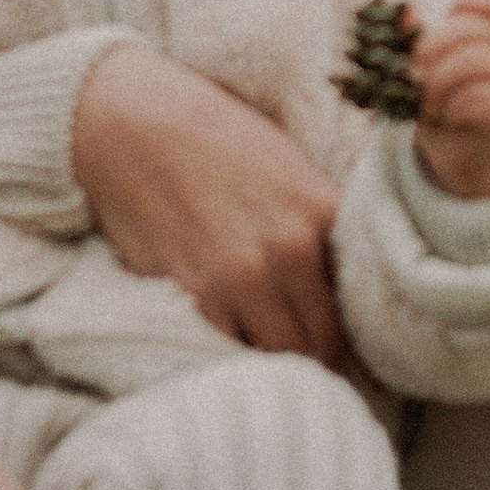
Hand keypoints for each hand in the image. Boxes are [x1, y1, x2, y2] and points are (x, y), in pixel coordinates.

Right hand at [70, 44, 344, 366]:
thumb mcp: (290, 167)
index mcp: (322, 212)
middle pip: (320, 342)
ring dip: (273, 362)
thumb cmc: (213, 138)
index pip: (356, 300)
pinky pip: (227, 349)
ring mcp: (240, 276)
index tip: (338, 341)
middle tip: (307, 364)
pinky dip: (232, 352)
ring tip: (268, 359)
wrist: (133, 124)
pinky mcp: (192, 293)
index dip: (349, 330)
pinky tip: (230, 343)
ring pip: (276, 355)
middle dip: (316, 359)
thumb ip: (320, 224)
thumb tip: (342, 281)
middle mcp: (289, 249)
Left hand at [411, 0, 489, 203]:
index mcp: (485, 35)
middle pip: (476, 29)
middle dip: (434, 46)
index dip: (474, 0)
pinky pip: (479, 98)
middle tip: (413, 70)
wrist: (462, 155)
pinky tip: (444, 117)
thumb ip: (415, 40)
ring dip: (440, 81)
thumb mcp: (424, 70)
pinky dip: (452, 107)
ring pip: (476, 60)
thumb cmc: (443, 104)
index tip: (451, 10)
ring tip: (427, 101)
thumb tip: (405, 12)